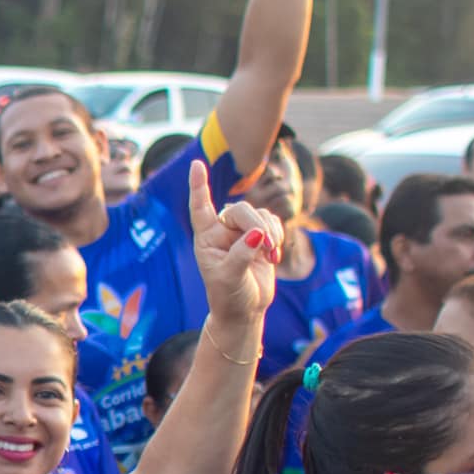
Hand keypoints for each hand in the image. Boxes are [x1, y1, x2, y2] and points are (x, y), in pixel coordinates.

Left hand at [188, 159, 280, 328]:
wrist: (245, 308)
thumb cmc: (229, 295)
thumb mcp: (230, 278)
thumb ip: (241, 255)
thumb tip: (257, 234)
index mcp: (205, 238)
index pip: (200, 208)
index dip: (198, 186)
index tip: (196, 164)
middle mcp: (221, 230)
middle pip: (240, 209)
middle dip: (256, 225)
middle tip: (266, 246)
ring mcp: (241, 231)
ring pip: (259, 213)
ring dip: (270, 232)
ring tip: (270, 255)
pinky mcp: (260, 234)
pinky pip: (272, 220)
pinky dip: (277, 235)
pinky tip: (274, 254)